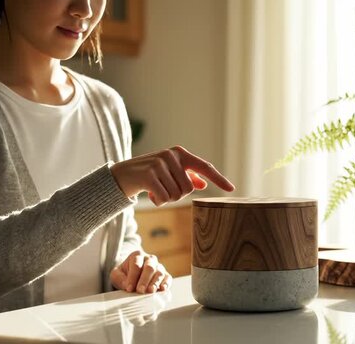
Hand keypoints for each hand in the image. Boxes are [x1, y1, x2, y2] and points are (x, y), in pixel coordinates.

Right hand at [110, 145, 234, 205]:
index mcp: (180, 153)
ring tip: (156, 189)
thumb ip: (187, 176)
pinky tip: (150, 194)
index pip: (204, 166)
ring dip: (166, 198)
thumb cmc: (151, 174)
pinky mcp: (149, 175)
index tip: (231, 189)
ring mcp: (159, 163)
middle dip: (177, 194)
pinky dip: (158, 201)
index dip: (218, 178)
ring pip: (176, 195)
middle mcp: (171, 155)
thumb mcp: (170, 172)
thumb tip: (202, 184)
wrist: (123, 174)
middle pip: (188, 188)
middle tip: (164, 188)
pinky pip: (164, 198)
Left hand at [110, 250, 171, 293]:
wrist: (132, 275)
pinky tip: (162, 289)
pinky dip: (166, 283)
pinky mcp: (165, 275)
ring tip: (150, 291)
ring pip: (159, 272)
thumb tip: (127, 285)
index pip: (136, 265)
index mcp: (137, 255)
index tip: (129, 288)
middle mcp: (150, 259)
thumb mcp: (117, 274)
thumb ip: (119, 278)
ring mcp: (159, 266)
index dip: (132, 277)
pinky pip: (168, 278)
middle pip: (149, 267)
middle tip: (140, 290)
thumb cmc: (124, 274)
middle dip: (144, 280)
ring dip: (155, 282)